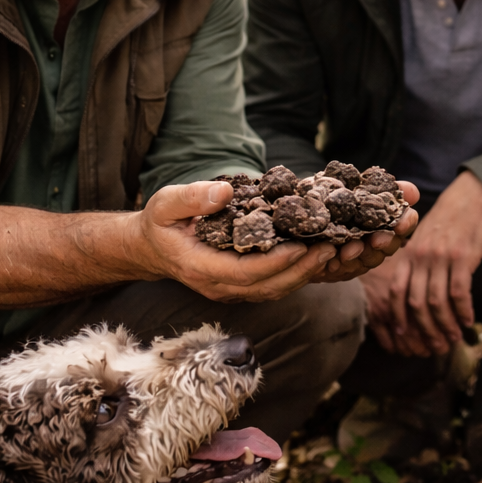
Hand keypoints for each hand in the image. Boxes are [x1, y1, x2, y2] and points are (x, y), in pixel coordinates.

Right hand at [140, 181, 337, 301]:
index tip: (300, 245)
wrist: (152, 247)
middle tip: (328, 249)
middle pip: (265, 287)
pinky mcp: (240, 286)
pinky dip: (295, 273)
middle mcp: (217, 285)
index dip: (275, 262)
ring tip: (329, 252)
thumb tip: (223, 192)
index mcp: (199, 267)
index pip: (243, 272)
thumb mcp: (165, 203)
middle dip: (299, 270)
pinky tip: (314, 255)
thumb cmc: (160, 223)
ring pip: (272, 290)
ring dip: (303, 274)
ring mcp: (229, 290)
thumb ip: (191, 197)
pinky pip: (271, 285)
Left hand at [312, 181, 421, 282]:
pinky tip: (331, 261)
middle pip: (388, 246)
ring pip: (366, 261)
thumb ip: (382, 190)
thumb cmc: (331, 198)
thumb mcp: (353, 188)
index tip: (403, 221)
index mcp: (383, 221)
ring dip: (358, 255)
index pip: (403, 224)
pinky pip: (341, 271)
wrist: (299, 213)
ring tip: (348, 250)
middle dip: (384, 243)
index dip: (406, 223)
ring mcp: (357, 257)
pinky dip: (337, 266)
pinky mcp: (336, 269)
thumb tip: (413, 192)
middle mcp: (374, 241)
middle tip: (376, 239)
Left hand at [368, 171, 481, 356]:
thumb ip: (417, 265)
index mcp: (408, 255)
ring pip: (437, 301)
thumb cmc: (450, 223)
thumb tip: (415, 298)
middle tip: (436, 347)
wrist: (473, 198)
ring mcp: (440, 257)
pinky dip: (463, 311)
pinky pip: (459, 292)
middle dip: (425, 330)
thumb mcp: (425, 241)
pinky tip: (468, 321)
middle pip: (416, 303)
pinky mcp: (462, 256)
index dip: (399, 319)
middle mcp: (420, 257)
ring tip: (454, 338)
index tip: (405, 338)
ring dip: (446, 325)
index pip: (396, 293)